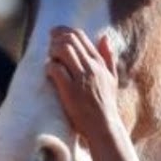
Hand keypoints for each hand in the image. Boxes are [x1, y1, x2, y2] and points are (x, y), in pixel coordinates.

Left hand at [45, 26, 120, 140]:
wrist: (104, 128)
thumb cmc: (106, 105)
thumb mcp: (112, 79)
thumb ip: (109, 58)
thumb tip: (105, 37)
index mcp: (99, 63)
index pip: (80, 36)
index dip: (64, 32)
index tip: (55, 36)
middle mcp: (91, 68)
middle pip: (69, 40)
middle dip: (55, 39)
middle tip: (49, 47)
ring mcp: (81, 79)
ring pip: (62, 50)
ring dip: (52, 51)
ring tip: (50, 59)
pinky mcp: (70, 91)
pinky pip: (56, 69)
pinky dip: (49, 67)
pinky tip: (49, 73)